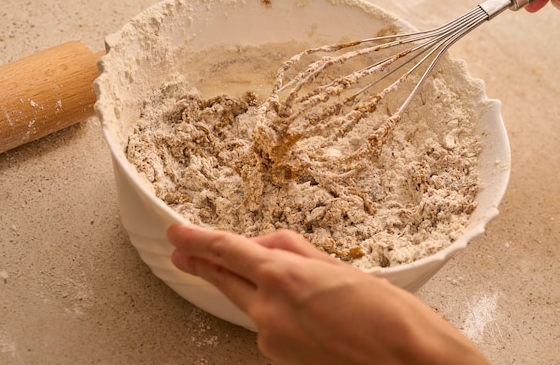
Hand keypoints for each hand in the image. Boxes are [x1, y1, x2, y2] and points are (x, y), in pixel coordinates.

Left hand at [167, 224, 490, 364]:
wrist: (407, 362)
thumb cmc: (386, 313)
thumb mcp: (338, 266)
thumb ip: (291, 251)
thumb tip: (260, 246)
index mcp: (284, 277)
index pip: (226, 251)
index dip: (196, 239)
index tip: (177, 233)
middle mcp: (269, 310)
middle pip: (223, 279)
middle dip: (200, 263)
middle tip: (181, 253)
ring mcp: (271, 338)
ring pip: (248, 302)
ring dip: (251, 287)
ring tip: (284, 281)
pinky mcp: (278, 357)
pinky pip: (266, 324)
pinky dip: (272, 309)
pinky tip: (299, 309)